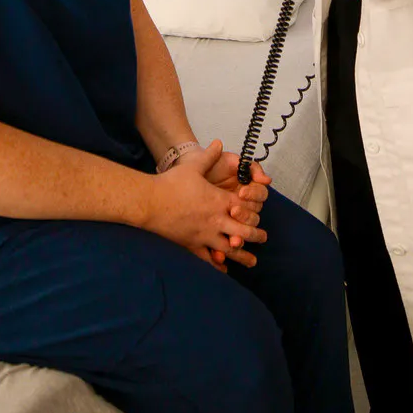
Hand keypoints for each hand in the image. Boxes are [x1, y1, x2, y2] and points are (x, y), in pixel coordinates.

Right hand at [143, 141, 267, 270]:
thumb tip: (218, 142)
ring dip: (242, 254)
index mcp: (219, 201)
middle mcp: (215, 220)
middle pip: (243, 231)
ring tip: (252, 261)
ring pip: (229, 248)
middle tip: (263, 238)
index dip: (254, 211)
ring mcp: (204, 234)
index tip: (259, 214)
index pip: (246, 209)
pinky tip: (224, 269)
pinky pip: (208, 258)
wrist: (149, 202)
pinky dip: (218, 265)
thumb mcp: (193, 166)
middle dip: (255, 235)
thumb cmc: (171, 183)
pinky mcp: (191, 244)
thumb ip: (209, 155)